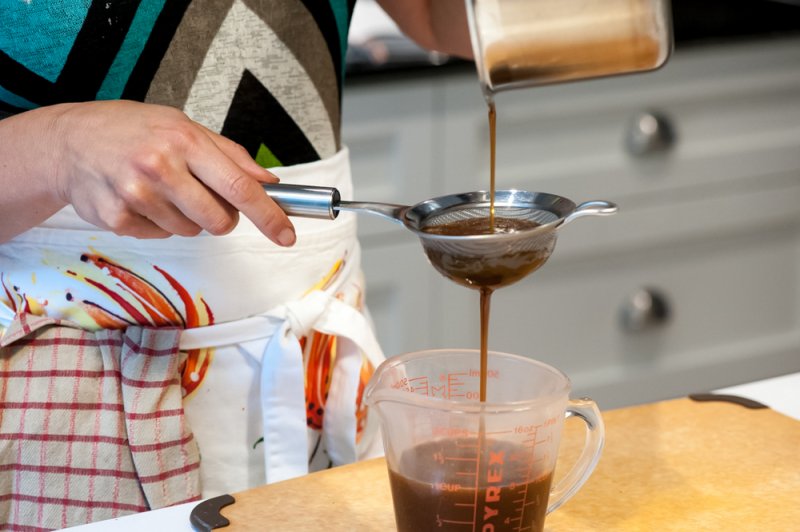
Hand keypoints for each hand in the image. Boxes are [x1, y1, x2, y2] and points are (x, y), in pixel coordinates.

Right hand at [48, 100, 295, 244]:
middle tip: (202, 197)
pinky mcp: (117, 219)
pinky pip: (160, 236)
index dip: (268, 215)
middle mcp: (160, 167)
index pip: (239, 187)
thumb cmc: (132, 130)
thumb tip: (268, 182)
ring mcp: (136, 195)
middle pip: (218, 221)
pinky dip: (158, 222)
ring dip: (186, 217)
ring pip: (191, 231)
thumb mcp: (183, 126)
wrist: (70, 141)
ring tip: (162, 189)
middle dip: (221, 218)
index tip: (285, 233)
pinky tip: (140, 198)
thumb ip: (230, 155)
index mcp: (184, 141)